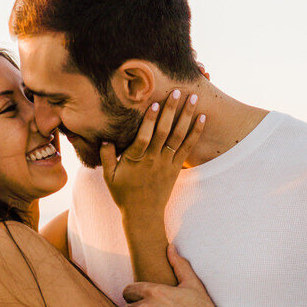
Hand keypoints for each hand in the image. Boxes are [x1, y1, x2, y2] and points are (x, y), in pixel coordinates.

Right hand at [101, 88, 203, 219]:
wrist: (144, 214)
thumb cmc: (123, 194)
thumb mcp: (109, 176)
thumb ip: (105, 156)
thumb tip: (104, 139)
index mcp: (135, 160)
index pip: (144, 136)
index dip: (149, 120)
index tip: (154, 103)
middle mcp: (153, 160)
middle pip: (164, 132)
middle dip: (171, 111)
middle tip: (178, 92)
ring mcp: (166, 163)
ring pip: (178, 136)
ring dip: (187, 116)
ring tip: (194, 98)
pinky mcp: (176, 167)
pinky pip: (187, 147)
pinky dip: (196, 133)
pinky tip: (202, 118)